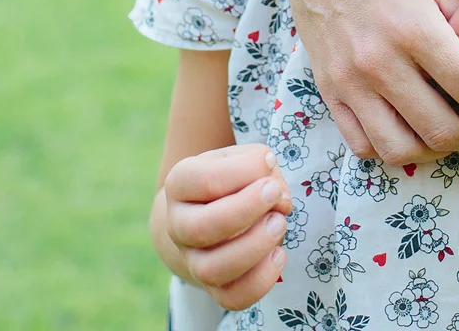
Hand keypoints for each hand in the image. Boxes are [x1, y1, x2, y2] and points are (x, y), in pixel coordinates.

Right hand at [160, 145, 293, 310]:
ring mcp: (193, 260)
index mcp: (180, 184)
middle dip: (246, 210)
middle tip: (274, 194)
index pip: (203, 180)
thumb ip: (259, 166)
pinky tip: (279, 254)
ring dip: (254, 246)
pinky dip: (261, 280)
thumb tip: (276, 192)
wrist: (205, 213)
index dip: (242, 172)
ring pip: (213, 269)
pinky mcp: (213, 287)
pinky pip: (232, 298)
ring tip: (279, 223)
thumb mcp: (240, 159)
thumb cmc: (230, 180)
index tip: (268, 164)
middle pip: (202, 228)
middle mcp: (178, 225)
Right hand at [268, 0, 458, 164]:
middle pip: (443, 130)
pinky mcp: (328, 90)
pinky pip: (363, 144)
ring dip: (439, 151)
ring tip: (458, 130)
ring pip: (402, 150)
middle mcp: (379, 64)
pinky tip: (414, 128)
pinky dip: (394, 148)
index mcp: (413, 29)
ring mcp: (349, 83)